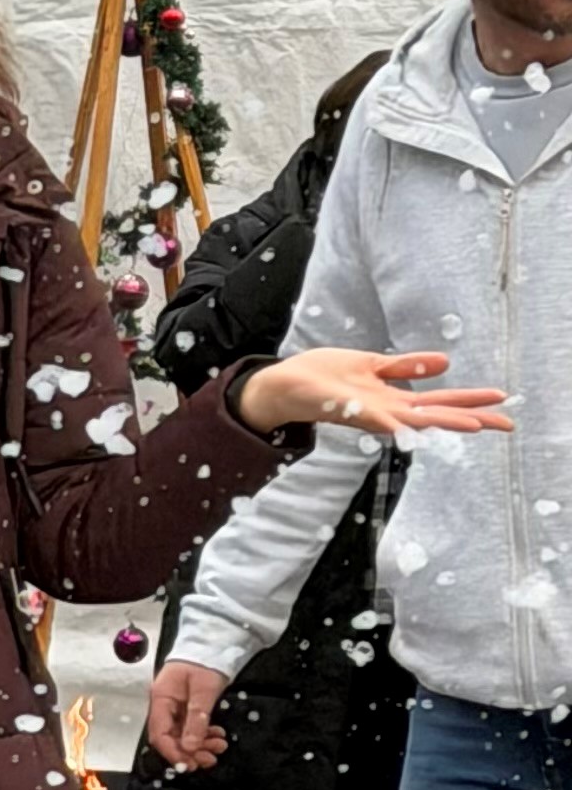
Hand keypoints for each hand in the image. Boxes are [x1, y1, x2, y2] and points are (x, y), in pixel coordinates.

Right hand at [146, 658, 231, 772]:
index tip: (188, 764)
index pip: (159, 734)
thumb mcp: (204, 690)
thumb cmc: (205, 662)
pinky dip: (204, 735)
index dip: (173, 752)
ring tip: (219, 748)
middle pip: (170, 738)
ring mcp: (175, 707)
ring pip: (182, 735)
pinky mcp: (187, 707)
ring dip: (199, 745)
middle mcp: (164, 706)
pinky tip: (217, 736)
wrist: (213, 644)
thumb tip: (190, 747)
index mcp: (161, 700)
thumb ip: (196, 719)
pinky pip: (192, 727)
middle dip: (189, 752)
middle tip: (209, 760)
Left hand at [235, 347, 512, 441]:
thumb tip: (445, 362)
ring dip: (443, 422)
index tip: (502, 401)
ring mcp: (368, 412)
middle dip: (471, 417)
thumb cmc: (326, 376)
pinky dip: (394, 424)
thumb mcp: (373, 365)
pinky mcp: (348, 409)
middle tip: (506, 423)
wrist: (284, 385)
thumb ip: (406, 366)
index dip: (470, 401)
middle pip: (436, 414)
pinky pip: (375, 419)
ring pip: (412, 419)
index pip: (439, 401)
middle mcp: (386, 410)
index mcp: (393, 399)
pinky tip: (412, 427)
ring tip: (476, 426)